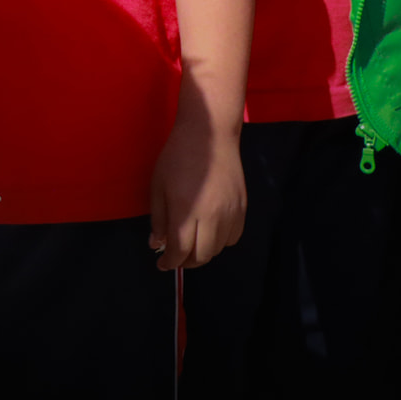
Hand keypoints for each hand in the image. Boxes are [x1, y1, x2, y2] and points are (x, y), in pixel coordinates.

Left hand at [148, 119, 245, 269]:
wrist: (210, 135)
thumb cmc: (176, 156)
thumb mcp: (158, 186)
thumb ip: (158, 218)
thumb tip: (157, 244)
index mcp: (186, 211)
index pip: (180, 250)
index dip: (170, 262)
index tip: (162, 265)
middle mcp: (212, 217)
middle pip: (202, 255)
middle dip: (186, 262)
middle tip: (175, 258)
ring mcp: (231, 213)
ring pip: (219, 249)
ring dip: (203, 253)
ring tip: (191, 246)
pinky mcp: (243, 208)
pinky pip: (233, 237)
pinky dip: (221, 243)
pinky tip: (210, 234)